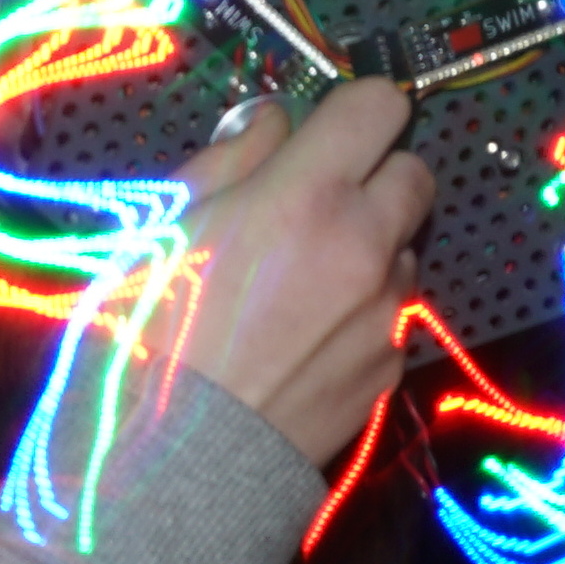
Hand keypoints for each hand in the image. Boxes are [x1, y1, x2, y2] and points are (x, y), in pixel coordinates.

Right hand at [159, 79, 431, 455]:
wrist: (175, 459)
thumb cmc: (149, 330)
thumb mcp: (166, 222)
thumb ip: (232, 158)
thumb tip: (274, 121)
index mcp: (308, 193)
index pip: (379, 105)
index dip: (355, 109)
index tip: (330, 129)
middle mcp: (366, 243)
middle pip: (415, 173)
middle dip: (376, 176)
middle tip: (321, 204)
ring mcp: (386, 308)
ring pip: (405, 250)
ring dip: (371, 251)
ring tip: (302, 286)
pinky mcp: (390, 365)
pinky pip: (391, 316)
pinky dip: (361, 315)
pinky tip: (305, 341)